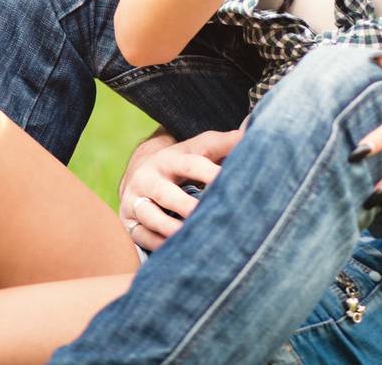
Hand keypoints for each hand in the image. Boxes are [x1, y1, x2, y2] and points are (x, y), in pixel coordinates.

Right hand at [118, 128, 241, 250]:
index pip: (190, 164)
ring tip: (189, 237)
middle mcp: (148, 179)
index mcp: (169, 159)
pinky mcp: (129, 223)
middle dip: (184, 205)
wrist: (140, 173)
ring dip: (169, 228)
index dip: (209, 173)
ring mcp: (135, 201)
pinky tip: (176, 250)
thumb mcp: (199, 148)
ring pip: (150, 216)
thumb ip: (224, 143)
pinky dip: (157, 244)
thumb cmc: (181, 162)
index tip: (228, 181)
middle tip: (203, 214)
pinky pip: (141, 237)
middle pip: (166, 193)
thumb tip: (251, 130)